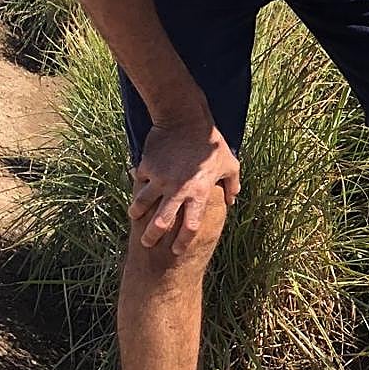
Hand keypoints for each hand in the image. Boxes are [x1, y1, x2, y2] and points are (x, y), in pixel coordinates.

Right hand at [127, 118, 240, 254]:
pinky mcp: (147, 167)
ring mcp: (160, 179)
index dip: (182, 242)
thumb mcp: (230, 164)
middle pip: (161, 224)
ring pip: (142, 204)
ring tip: (135, 216)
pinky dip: (138, 185)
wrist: (186, 119)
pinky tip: (138, 186)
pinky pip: (139, 181)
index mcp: (199, 193)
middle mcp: (178, 190)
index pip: (189, 227)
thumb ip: (232, 185)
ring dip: (137, 213)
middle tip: (147, 243)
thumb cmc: (212, 144)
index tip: (176, 250)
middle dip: (152, 237)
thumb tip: (232, 200)